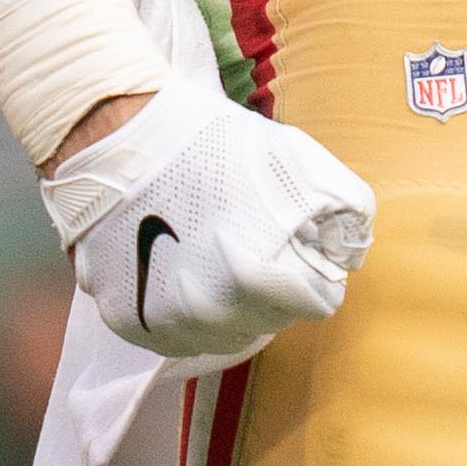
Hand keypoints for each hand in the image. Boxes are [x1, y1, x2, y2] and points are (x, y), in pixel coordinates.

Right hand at [41, 71, 372, 363]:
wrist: (117, 130)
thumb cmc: (212, 141)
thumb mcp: (300, 159)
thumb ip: (345, 211)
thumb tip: (349, 256)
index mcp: (258, 279)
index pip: (318, 303)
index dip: (307, 266)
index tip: (285, 237)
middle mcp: (210, 314)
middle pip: (270, 321)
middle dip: (269, 287)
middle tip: (244, 235)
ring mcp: (164, 323)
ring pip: (223, 335)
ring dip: (227, 305)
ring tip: (210, 250)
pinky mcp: (126, 321)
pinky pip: (174, 333)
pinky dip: (181, 307)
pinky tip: (176, 263)